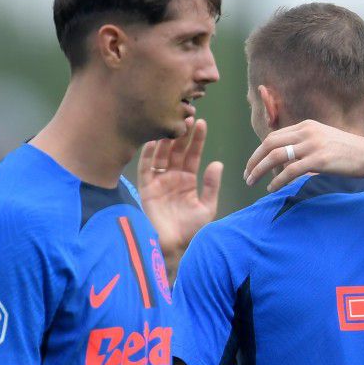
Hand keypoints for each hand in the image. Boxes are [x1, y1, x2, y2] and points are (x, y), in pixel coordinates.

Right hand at [138, 119, 221, 269]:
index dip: (197, 140)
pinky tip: (154, 141)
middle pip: (176, 151)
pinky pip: (146, 168)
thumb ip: (212, 186)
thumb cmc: (191, 231)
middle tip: (187, 116)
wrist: (174, 247)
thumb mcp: (207, 208)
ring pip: (161, 155)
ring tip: (173, 124)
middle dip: (182, 134)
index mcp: (187, 180)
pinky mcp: (146, 188)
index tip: (202, 124)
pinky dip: (148, 155)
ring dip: (166, 140)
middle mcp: (172, 177)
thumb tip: (217, 164)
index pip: (192, 155)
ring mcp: (158, 181)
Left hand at [244, 120, 363, 191]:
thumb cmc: (348, 152)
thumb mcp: (323, 141)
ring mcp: (313, 145)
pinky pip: (291, 170)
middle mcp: (307, 132)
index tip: (252, 165)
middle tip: (247, 175)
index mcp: (306, 126)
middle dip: (254, 160)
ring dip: (260, 170)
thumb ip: (304, 146)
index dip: (259, 152)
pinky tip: (272, 189)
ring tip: (253, 182)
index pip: (274, 136)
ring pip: (277, 156)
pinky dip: (278, 180)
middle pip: (270, 144)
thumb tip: (286, 162)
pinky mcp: (319, 160)